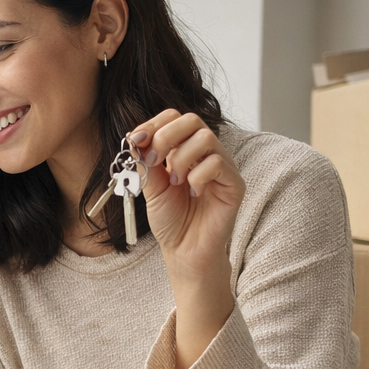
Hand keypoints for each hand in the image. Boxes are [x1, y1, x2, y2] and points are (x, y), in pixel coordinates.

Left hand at [129, 111, 243, 272]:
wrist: (183, 250)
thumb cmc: (170, 219)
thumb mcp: (150, 186)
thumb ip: (145, 162)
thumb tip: (134, 137)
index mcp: (184, 149)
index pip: (174, 118)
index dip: (153, 124)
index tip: (135, 140)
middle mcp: (206, 153)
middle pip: (192, 120)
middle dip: (166, 136)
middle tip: (154, 160)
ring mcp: (223, 166)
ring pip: (205, 138)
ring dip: (181, 159)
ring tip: (175, 182)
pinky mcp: (235, 184)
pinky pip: (217, 163)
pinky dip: (197, 177)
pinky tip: (193, 193)